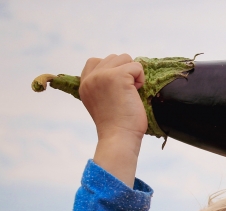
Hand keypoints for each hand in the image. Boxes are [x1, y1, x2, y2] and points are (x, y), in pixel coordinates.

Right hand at [79, 54, 146, 185]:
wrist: (119, 138)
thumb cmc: (117, 126)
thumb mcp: (101, 102)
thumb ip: (102, 86)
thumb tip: (122, 73)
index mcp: (84, 84)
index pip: (95, 61)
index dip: (112, 70)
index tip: (117, 89)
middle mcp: (91, 77)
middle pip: (113, 58)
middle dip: (125, 72)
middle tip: (126, 93)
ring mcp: (103, 75)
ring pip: (125, 58)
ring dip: (133, 73)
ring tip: (131, 93)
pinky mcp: (118, 76)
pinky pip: (137, 66)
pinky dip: (141, 78)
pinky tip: (136, 94)